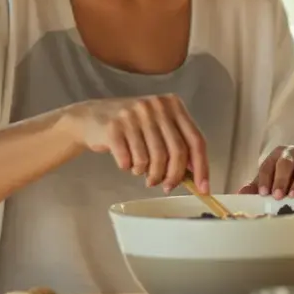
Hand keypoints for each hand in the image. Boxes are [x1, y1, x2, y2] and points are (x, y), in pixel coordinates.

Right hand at [67, 94, 208, 192]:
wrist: (91, 118)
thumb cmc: (131, 127)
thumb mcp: (157, 126)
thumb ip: (177, 144)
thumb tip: (196, 176)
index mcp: (172, 104)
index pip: (195, 140)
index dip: (202, 168)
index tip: (203, 188)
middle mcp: (155, 106)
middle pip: (176, 152)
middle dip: (173, 176)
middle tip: (166, 186)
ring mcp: (134, 115)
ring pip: (153, 159)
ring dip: (150, 174)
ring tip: (143, 173)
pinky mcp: (114, 127)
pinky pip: (130, 161)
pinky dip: (130, 168)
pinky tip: (127, 163)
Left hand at [237, 145, 293, 198]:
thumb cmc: (280, 181)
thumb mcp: (266, 182)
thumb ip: (254, 188)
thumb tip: (241, 193)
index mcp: (280, 154)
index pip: (270, 164)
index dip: (266, 179)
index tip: (264, 193)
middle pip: (290, 164)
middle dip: (284, 180)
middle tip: (280, 196)